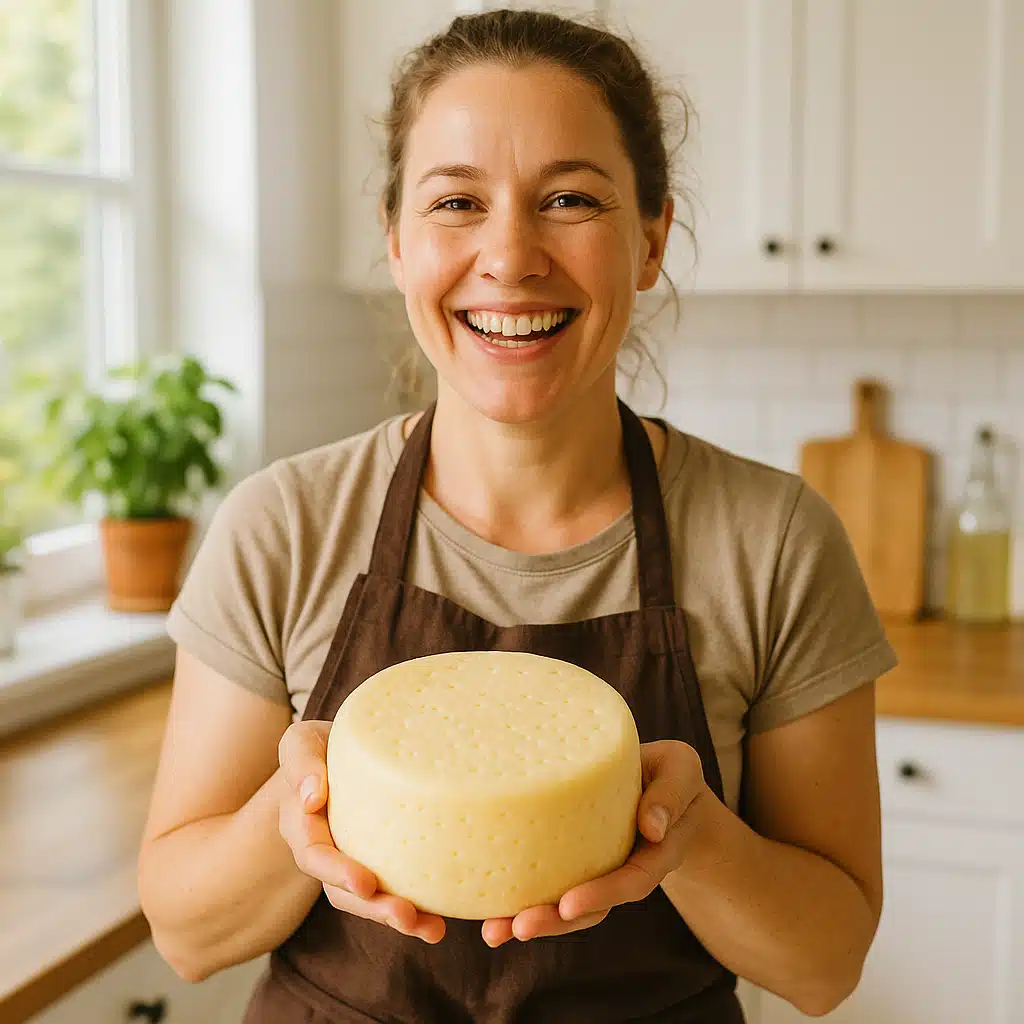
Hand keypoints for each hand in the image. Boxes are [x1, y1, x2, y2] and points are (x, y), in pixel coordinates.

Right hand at [278, 720, 445, 942]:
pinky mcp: (380, 862)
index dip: (336, 871)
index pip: (313, 854)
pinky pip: (391, 891)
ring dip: (396, 916)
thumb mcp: (302, 742)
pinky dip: (415, 909)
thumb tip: (312, 796)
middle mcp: (325, 850)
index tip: (365, 883)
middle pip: (342, 890)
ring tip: (430, 928)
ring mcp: (352, 859)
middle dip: (373, 907)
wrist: (344, 750)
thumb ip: (301, 762)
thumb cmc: (322, 744)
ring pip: (368, 900)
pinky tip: (439, 922)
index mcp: (302, 824)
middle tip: (405, 915)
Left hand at [481, 740, 709, 946]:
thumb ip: (671, 795)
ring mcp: (599, 868)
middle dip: (555, 921)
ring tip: (493, 931)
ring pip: (568, 905)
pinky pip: (552, 883)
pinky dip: (523, 898)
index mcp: (655, 852)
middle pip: (593, 908)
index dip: (602, 895)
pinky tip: (489, 910)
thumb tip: (651, 827)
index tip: (570, 905)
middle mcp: (624, 869)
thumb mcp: (682, 771)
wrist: (663, 781)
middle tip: (519, 928)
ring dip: (533, 919)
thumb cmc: (671, 772)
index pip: (632, 882)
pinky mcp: (575, 859)